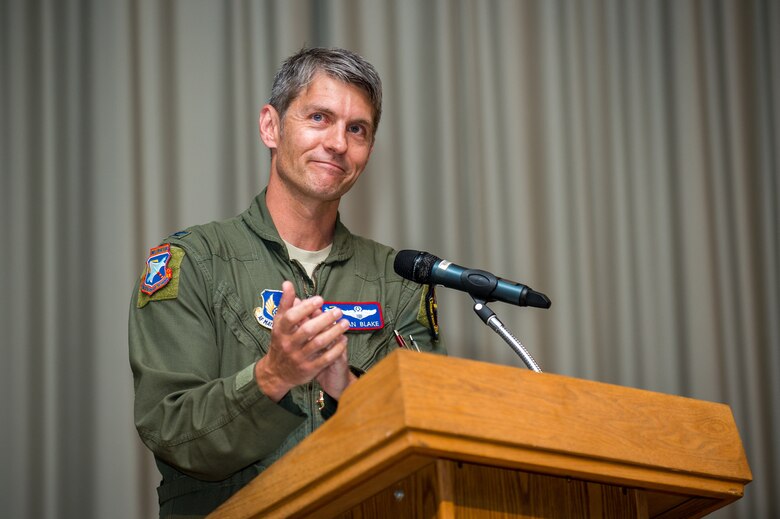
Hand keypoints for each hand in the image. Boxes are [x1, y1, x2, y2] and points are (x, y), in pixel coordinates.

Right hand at [254, 281, 349, 401]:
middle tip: (338, 310)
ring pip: (319, 343)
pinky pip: (325, 358)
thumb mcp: (279, 323)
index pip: (291, 317)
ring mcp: (299, 357)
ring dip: (334, 332)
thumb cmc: (280, 342)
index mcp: (280, 331)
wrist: (276, 373)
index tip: (320, 300)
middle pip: (307, 330)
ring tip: (345, 323)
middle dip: (324, 319)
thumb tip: (287, 283)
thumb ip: (285, 303)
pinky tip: (344, 340)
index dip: (306, 307)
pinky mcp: (309, 369)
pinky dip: (336, 349)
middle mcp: (288, 344)